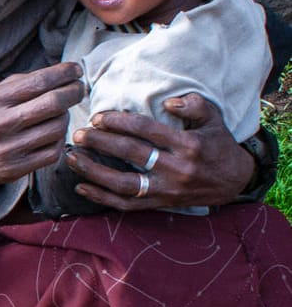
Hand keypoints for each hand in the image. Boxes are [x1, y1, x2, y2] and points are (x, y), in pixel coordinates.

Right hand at [0, 62, 83, 203]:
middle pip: (55, 102)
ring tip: (60, 113)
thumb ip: (6, 89)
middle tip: (78, 88)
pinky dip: (58, 140)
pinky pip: (52, 152)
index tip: (74, 71)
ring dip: (65, 116)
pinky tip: (51, 135)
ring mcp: (10, 149)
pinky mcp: (16, 169)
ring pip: (58, 126)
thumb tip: (41, 77)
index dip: (64, 73)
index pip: (39, 81)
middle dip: (74, 91)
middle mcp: (1, 123)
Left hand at [68, 93, 254, 208]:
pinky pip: (127, 204)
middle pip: (131, 154)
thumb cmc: (218, 144)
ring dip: (94, 172)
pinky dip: (102, 198)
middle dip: (100, 143)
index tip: (97, 117)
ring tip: (71, 159)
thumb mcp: (213, 119)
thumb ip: (194, 106)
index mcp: (188, 145)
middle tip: (78, 134)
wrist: (235, 181)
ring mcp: (167, 189)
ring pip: (125, 184)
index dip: (119, 122)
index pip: (146, 130)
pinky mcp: (161, 204)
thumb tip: (168, 102)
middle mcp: (177, 169)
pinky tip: (81, 187)